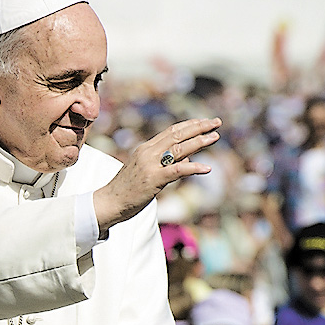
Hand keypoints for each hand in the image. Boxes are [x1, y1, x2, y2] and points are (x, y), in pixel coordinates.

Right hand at [93, 118, 220, 233]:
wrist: (108, 203)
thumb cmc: (127, 190)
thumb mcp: (146, 171)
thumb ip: (166, 163)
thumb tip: (187, 158)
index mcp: (145, 148)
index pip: (171, 131)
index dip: (189, 124)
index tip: (204, 121)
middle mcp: (148, 152)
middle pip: (177, 134)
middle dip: (199, 127)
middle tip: (216, 122)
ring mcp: (150, 165)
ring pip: (179, 149)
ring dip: (199, 141)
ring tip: (215, 136)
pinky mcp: (153, 179)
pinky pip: (177, 170)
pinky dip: (194, 168)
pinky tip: (207, 168)